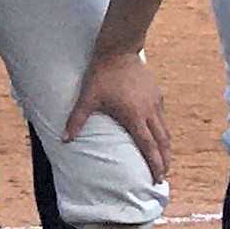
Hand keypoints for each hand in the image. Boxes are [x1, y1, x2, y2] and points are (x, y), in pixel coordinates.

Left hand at [63, 48, 168, 184]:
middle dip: (164, 160)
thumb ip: (77, 120)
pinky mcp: (157, 94)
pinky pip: (162, 118)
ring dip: (165, 147)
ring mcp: (155, 103)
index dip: (154, 164)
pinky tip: (157, 134)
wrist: (118, 51)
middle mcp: (149, 112)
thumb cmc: (101, 75)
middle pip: (162, 142)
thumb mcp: (87, 98)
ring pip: (165, 130)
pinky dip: (162, 131)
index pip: (148, 146)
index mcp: (134, 116)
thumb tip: (64, 139)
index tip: (158, 177)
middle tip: (162, 175)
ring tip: (163, 159)